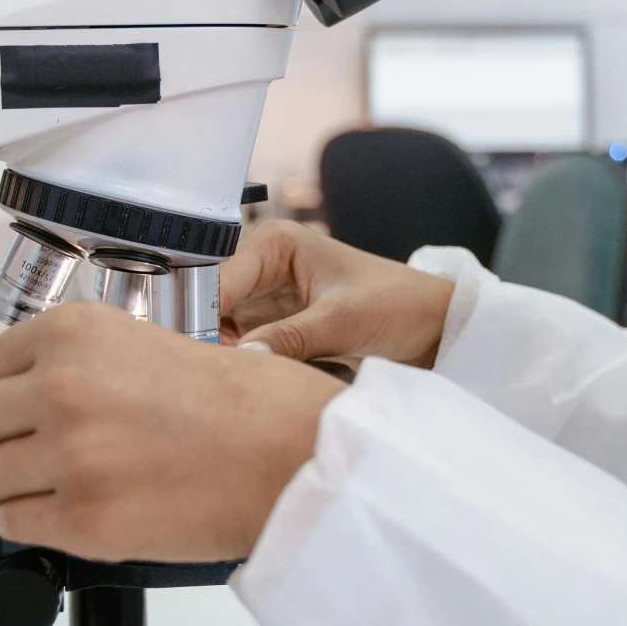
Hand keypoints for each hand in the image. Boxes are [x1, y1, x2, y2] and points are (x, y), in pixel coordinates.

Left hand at [0, 301, 342, 561]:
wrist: (297, 458)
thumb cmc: (252, 402)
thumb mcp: (156, 341)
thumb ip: (90, 363)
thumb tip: (30, 401)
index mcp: (77, 332)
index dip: (8, 388)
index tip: (19, 404)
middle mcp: (62, 388)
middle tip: (22, 448)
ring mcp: (68, 457)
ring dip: (5, 484)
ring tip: (33, 487)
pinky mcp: (83, 521)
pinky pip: (13, 523)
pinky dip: (20, 523)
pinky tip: (43, 515)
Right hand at [220, 221, 456, 367]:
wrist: (432, 326)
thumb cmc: (397, 304)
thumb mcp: (341, 321)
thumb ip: (289, 337)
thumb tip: (244, 357)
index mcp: (275, 243)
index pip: (219, 278)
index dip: (202, 313)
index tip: (194, 351)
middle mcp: (263, 266)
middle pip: (213, 304)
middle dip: (208, 337)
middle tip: (207, 373)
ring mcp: (267, 298)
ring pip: (223, 329)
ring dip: (224, 355)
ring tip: (224, 381)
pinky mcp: (276, 326)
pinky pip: (245, 346)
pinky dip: (243, 363)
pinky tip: (243, 382)